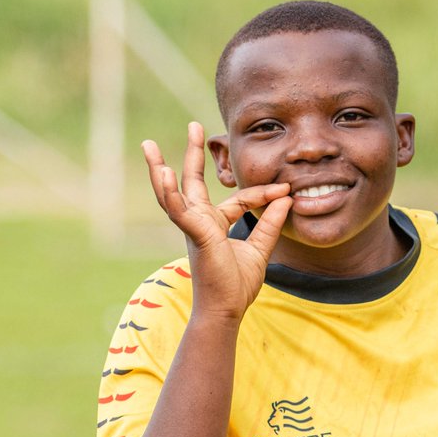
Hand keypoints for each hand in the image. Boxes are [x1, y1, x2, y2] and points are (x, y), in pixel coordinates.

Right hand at [143, 122, 291, 321]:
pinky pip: (178, 210)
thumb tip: (288, 199)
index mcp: (215, 225)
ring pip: (172, 193)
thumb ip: (271, 223)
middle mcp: (200, 222)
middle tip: (194, 126)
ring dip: (160, 169)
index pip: (240, 200)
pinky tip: (163, 172)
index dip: (264, 194)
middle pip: (193, 182)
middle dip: (192, 154)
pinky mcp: (194, 234)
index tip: (286, 190)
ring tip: (149, 146)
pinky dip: (168, 192)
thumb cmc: (236, 286)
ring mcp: (193, 227)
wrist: (227, 310)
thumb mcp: (260, 249)